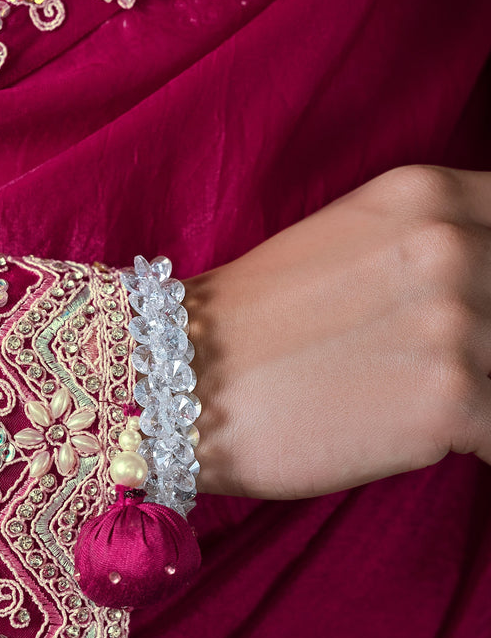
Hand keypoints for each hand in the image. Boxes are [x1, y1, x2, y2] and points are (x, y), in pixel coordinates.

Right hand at [183, 165, 490, 499]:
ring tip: (429, 393)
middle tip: (449, 358)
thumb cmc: (263, 316)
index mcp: (426, 194)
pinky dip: (484, 443)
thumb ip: (444, 239)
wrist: (178, 377)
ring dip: (485, 387)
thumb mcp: (360, 237)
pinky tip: (438, 438)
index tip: (481, 304)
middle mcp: (450, 245)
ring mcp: (457, 322)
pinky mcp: (455, 402)